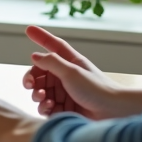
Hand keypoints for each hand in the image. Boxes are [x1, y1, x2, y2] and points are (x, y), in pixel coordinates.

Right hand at [22, 25, 141, 119]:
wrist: (113, 112)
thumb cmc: (96, 89)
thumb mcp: (71, 71)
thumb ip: (51, 62)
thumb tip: (34, 56)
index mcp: (70, 62)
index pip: (52, 45)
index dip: (41, 37)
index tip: (28, 29)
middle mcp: (65, 76)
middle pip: (40, 73)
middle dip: (32, 78)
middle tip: (29, 84)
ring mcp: (64, 93)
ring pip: (40, 91)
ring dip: (37, 94)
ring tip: (42, 97)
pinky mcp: (64, 109)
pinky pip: (46, 106)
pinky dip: (44, 107)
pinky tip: (48, 107)